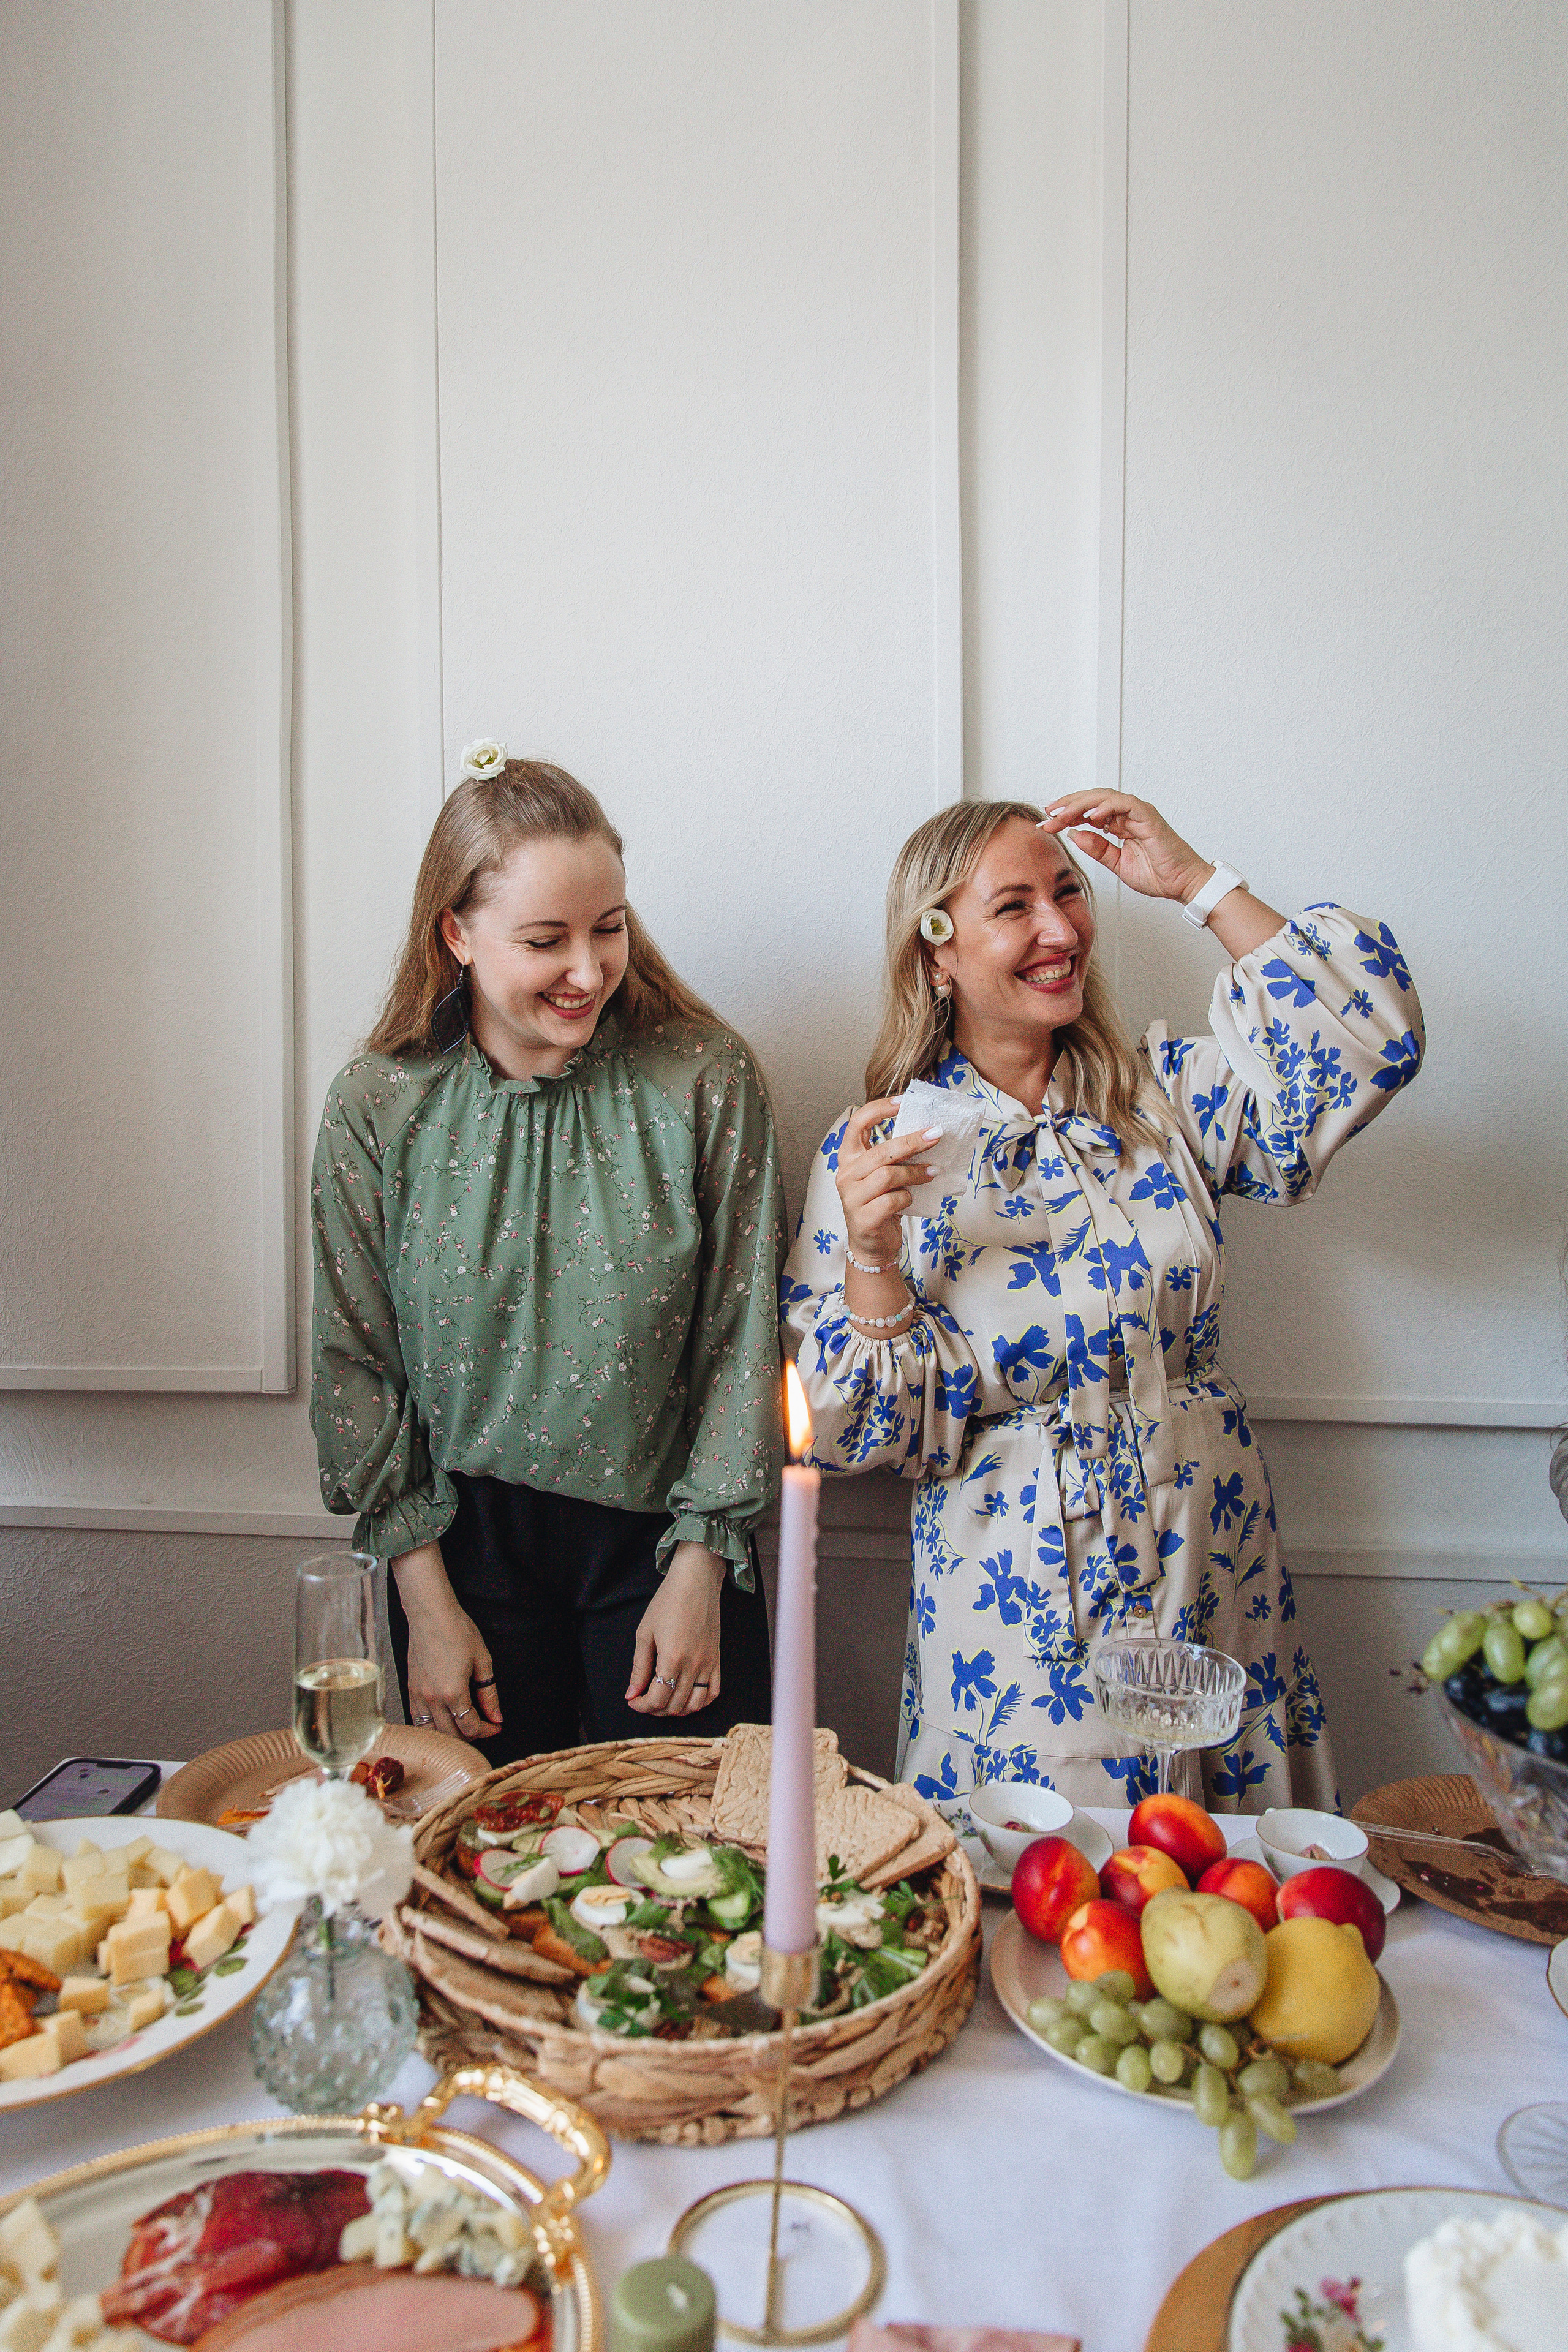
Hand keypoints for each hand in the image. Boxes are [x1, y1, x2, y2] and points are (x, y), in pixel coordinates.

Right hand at [392, 1541, 503, 1741]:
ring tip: (463, 1727)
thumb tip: (496, 1717)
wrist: (430, 1614)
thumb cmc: (457, 1631)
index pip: (470, 1727)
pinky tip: (441, 1722)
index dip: (487, 1731)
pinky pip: (417, 1720)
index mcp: (453, 1692)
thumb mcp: (482, 1661)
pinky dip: (430, 1728)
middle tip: (483, 1726)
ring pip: (431, 1732)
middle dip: (471, 1736)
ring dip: (449, 1735)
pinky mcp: (410, 1690)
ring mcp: (418, 1696)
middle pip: (451, 1735)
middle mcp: (432, 1699)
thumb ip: (489, 1693)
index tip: (495, 1725)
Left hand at [627, 1542, 725, 1715]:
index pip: (657, 1699)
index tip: (633, 1700)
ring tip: (663, 1700)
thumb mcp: (644, 1634)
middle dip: (655, 1709)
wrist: (696, 1582)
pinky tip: (687, 1698)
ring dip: (676, 1709)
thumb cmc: (667, 1603)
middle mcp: (693, 1665)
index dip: (641, 1705)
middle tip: (644, 1699)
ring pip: (694, 1704)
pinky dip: (700, 1702)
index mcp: (672, 1658)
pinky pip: (713, 1692)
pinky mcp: (717, 1660)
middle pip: (675, 1705)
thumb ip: (639, 1668)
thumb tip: (631, 1694)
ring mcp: (708, 1664)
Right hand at [834, 1099, 937, 1260]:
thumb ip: (894, 1157)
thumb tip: (927, 1133)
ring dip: (915, 1172)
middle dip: (913, 1141)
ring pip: (888, 1175)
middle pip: (881, 1150)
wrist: (871, 1245)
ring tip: (934, 1171)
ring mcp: (852, 1197)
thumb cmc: (881, 1204)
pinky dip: (907, 1198)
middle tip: (936, 1134)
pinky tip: (912, 1199)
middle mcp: (846, 1175)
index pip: (857, 1123)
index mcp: (849, 1158)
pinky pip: (892, 1200)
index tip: (903, 1101)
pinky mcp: (864, 1218)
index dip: (880, 1108)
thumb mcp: (884, 1176)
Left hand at [1038, 791, 1210, 904]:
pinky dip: (1105, 807)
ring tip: (1061, 814)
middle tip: (1047, 814)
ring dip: (1079, 804)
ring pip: (1104, 797)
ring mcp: (1139, 813)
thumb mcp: (1117, 863)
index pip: (1088, 811)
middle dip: (1067, 806)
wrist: (1182, 884)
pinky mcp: (1148, 816)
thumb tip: (1074, 834)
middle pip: (1092, 800)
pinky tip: (1088, 816)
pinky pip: (1124, 804)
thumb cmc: (1157, 874)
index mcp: (1120, 823)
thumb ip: (1097, 848)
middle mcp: (1128, 814)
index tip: (1047, 823)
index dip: (1066, 815)